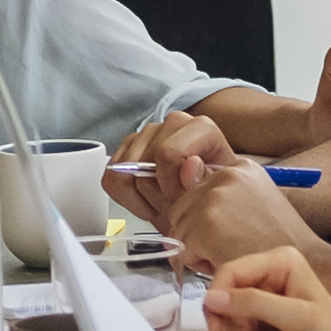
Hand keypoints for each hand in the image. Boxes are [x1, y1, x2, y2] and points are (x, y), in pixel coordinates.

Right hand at [104, 111, 237, 221]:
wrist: (205, 202)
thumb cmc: (213, 194)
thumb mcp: (219, 192)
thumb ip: (206, 180)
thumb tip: (189, 166)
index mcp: (200, 128)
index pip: (168, 153)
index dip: (171, 186)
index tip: (183, 200)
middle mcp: (173, 125)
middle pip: (144, 163)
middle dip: (158, 194)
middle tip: (175, 205)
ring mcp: (148, 134)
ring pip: (123, 170)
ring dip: (142, 197)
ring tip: (163, 202)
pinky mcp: (127, 148)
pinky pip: (110, 177)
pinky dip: (126, 197)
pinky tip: (148, 200)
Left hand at [157, 162, 319, 275]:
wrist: (306, 266)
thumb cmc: (279, 242)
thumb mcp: (253, 206)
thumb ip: (220, 196)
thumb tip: (182, 176)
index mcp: (240, 167)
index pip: (195, 188)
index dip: (205, 216)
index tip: (228, 228)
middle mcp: (227, 175)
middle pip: (181, 206)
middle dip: (196, 232)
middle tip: (229, 245)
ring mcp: (217, 197)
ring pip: (179, 228)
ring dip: (198, 249)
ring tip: (230, 252)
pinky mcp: (208, 222)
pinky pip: (184, 249)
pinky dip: (200, 263)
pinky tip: (227, 260)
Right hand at [202, 247, 330, 330]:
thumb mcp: (296, 318)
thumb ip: (251, 303)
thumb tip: (212, 298)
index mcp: (279, 263)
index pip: (229, 273)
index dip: (217, 301)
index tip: (217, 329)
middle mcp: (269, 282)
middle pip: (227, 306)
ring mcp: (264, 308)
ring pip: (231, 330)